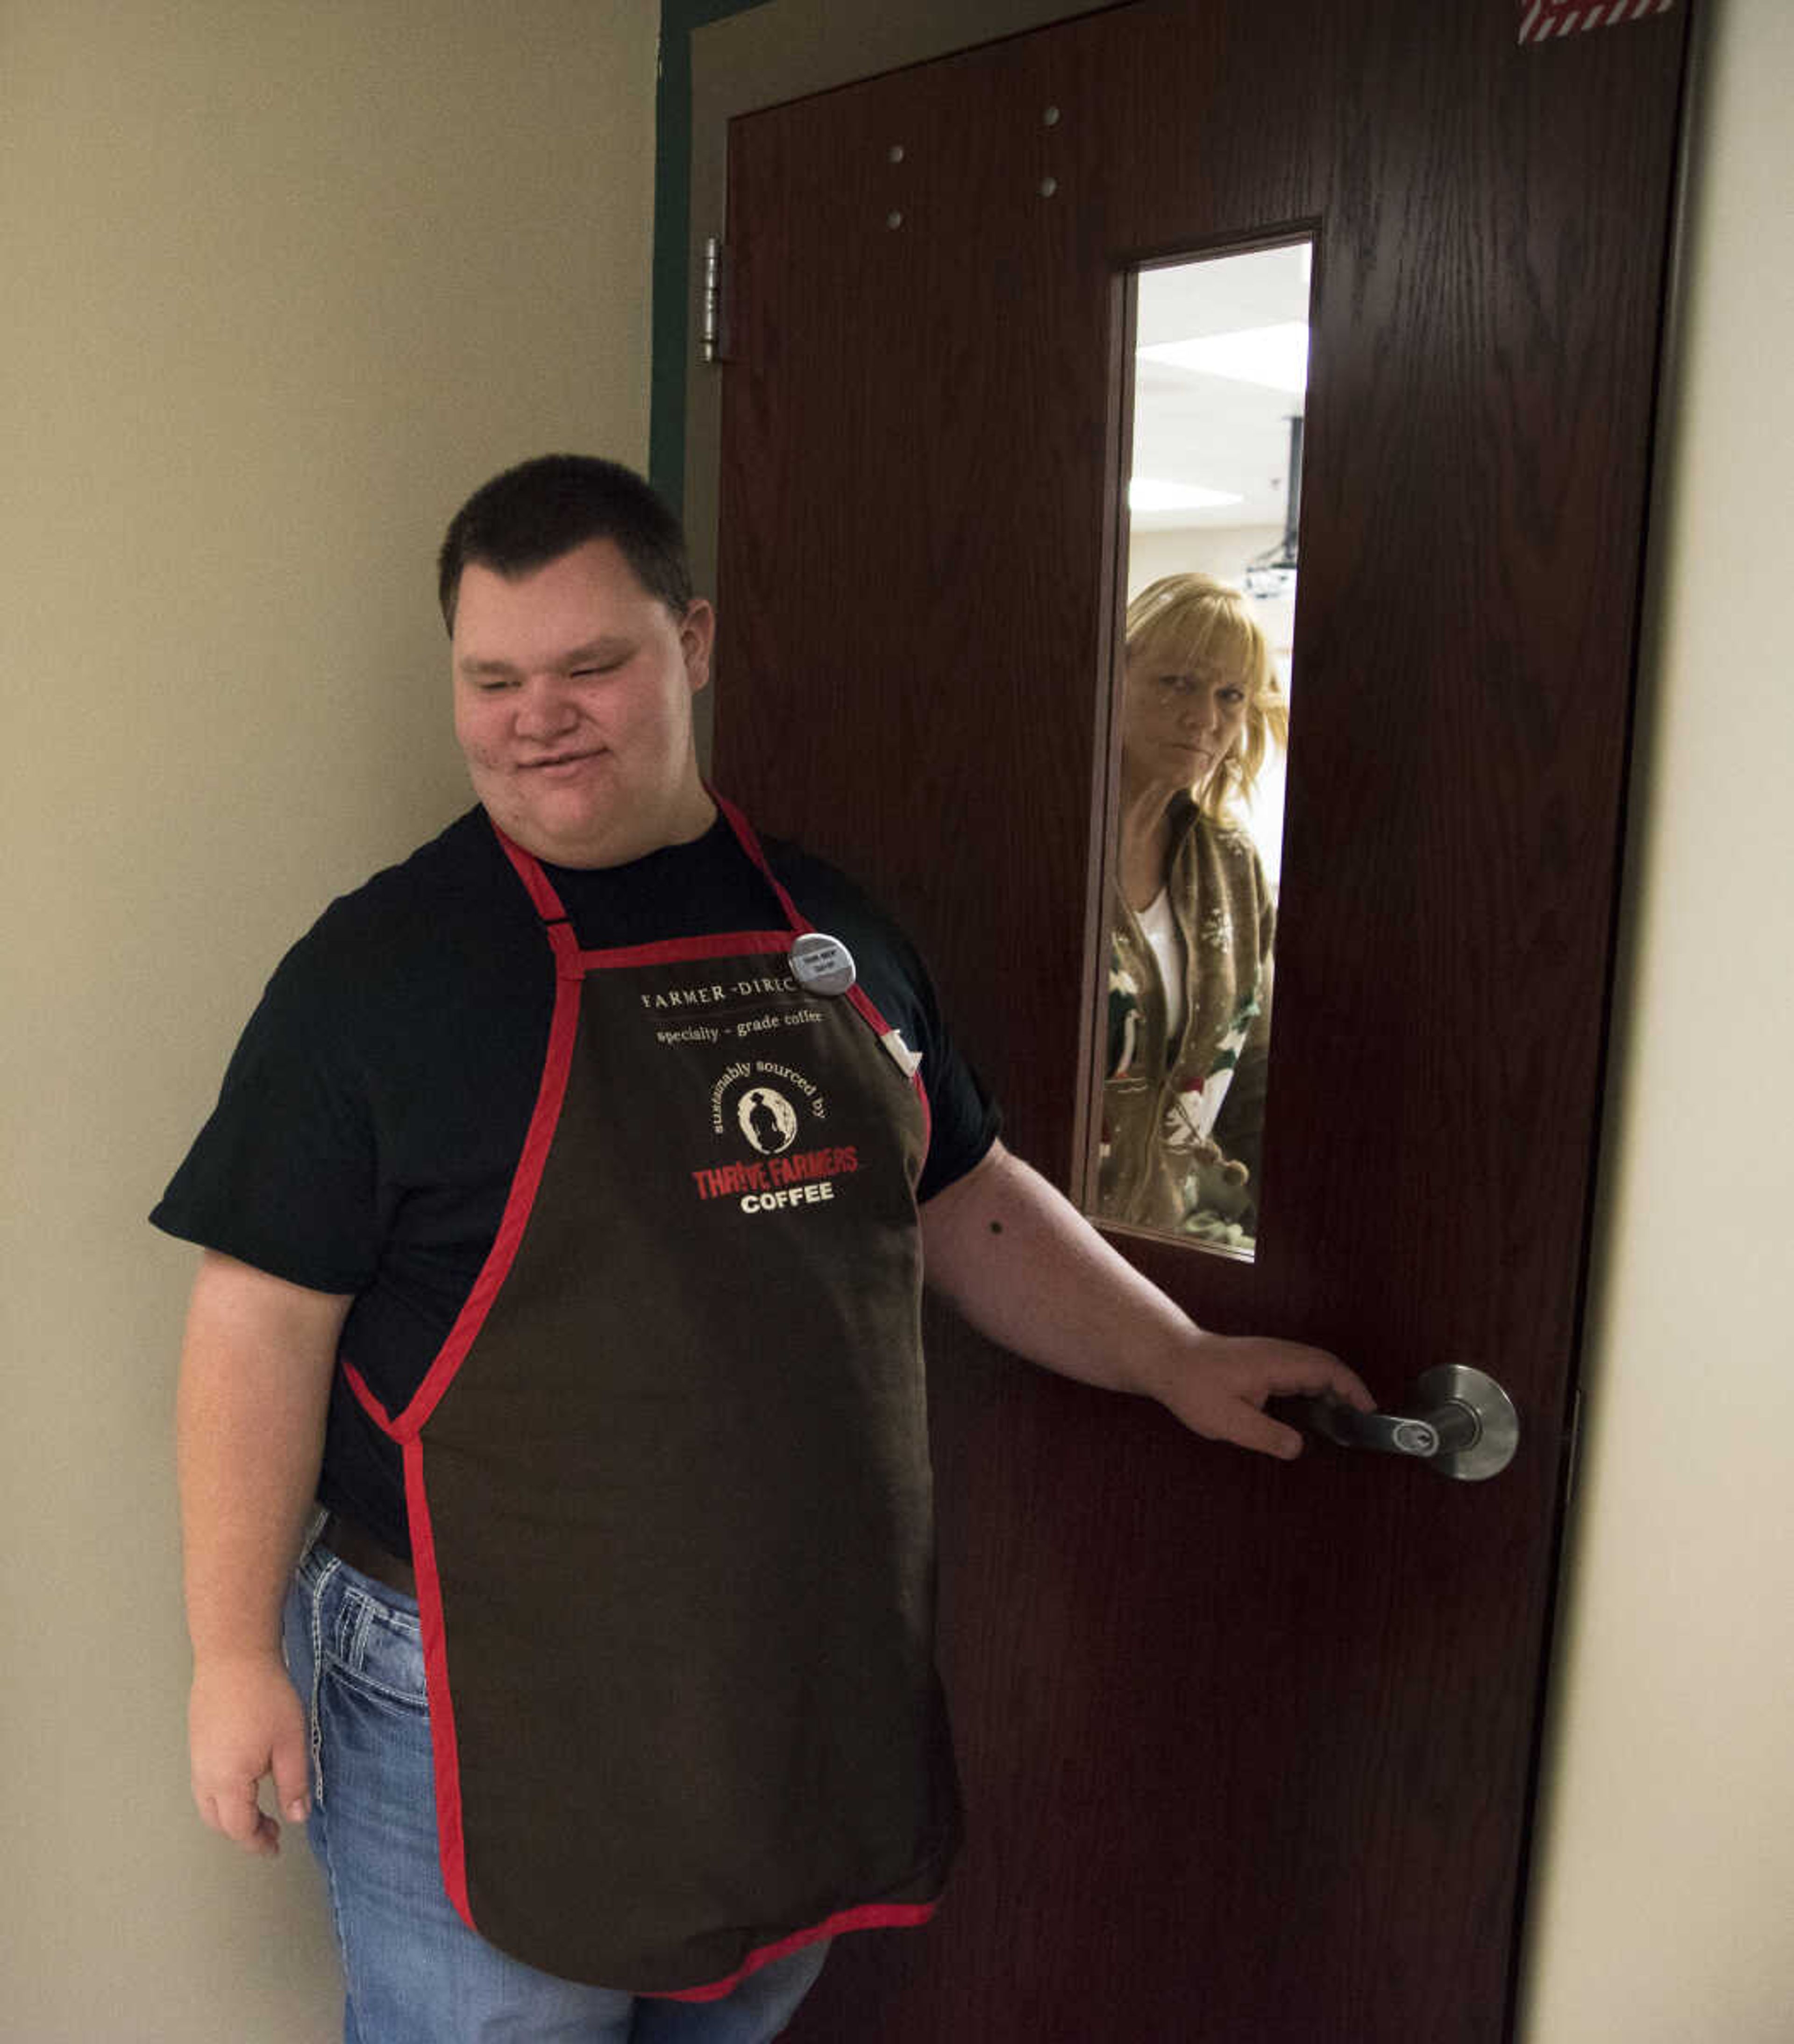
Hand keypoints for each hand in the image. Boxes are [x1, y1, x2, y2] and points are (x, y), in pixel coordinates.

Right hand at [188, 1651, 310, 1857]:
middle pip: (218, 1821)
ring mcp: (197, 1758)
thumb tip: (297, 1816)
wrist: (234, 1656)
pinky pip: (204, 1783)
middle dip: (243, 1832)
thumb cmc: (264, 1695)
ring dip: (231, 1815)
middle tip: (271, 1831)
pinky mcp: (197, 1743)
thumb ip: (294, 1783)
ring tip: (260, 1810)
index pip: (239, 1828)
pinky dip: (222, 1796)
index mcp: (227, 1780)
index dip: (258, 1842)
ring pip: (208, 1804)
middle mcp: (205, 1775)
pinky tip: (245, 1782)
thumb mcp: (291, 1742)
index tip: (275, 1847)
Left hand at [1151, 1333, 1373, 1460]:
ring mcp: (1270, 1355)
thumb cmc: (1195, 1387)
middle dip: (1349, 1391)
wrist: (1168, 1359)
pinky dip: (1315, 1388)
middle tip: (1361, 1422)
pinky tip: (1312, 1410)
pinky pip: (1299, 1371)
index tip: (1368, 1411)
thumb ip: (1266, 1435)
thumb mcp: (1229, 1420)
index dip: (1353, 1389)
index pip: (1328, 1370)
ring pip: (1313, 1368)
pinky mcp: (1262, 1361)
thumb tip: (1299, 1447)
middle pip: (1326, 1367)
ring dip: (1332, 1390)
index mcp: (1277, 1363)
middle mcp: (1279, 1354)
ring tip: (1342, 1420)